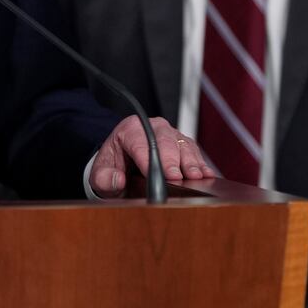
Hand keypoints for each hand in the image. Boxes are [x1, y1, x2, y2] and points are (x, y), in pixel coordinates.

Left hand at [89, 115, 212, 196]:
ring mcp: (169, 133)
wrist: (121, 162)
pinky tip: (207, 174)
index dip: (152, 160)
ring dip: (191, 162)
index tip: (163, 175)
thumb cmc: (113, 166)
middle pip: (166, 142)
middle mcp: (152, 127)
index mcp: (130, 129)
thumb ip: (103, 178)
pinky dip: (200, 163)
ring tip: (197, 177)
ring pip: (183, 145)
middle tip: (180, 178)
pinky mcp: (181, 143)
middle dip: (174, 161)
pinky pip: (193, 150)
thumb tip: (118, 180)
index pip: (141, 144)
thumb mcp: (100, 174)